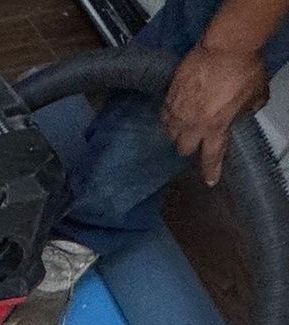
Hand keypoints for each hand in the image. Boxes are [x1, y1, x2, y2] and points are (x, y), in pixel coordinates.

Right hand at [162, 42, 270, 185]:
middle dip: (190, 145)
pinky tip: (174, 112)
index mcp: (216, 127)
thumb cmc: (245, 68)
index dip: (210, 171)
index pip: (211, 157)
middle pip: (183, 148)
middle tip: (197, 138)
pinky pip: (164, 114)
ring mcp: (177, 111)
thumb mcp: (257, 93)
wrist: (226, 45)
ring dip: (177, 132)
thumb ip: (248, 108)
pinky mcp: (168, 96)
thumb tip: (245, 110)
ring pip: (170, 133)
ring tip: (183, 125)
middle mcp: (193, 124)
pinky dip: (170, 116)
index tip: (210, 181)